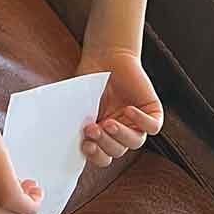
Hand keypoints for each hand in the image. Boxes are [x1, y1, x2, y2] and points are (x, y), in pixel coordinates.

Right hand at [76, 47, 163, 167]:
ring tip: (109, 123)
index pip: (102, 157)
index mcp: (103, 136)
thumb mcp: (78, 101)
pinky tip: (129, 110)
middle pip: (117, 150)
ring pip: (135, 142)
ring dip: (121, 136)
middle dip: (104, 143)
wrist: (106, 55)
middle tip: (92, 129)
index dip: (95, 155)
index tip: (85, 144)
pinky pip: (152, 127)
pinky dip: (142, 122)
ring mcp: (137, 124)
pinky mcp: (151, 112)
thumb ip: (73, 119)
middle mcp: (121, 133)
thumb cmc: (89, 79)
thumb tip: (61, 134)